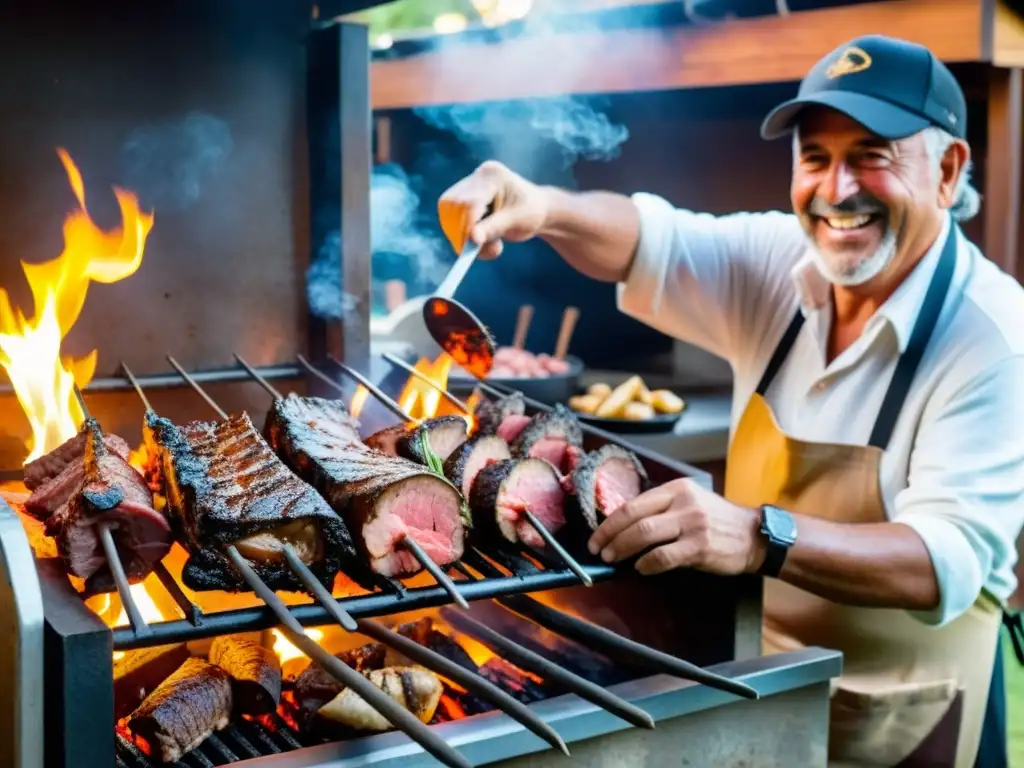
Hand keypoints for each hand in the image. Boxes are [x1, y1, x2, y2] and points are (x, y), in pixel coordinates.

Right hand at [437, 160, 549, 259]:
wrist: (536, 209)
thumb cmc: (531, 213)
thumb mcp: (516, 222)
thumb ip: (493, 228)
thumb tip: (472, 239)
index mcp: (493, 176)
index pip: (469, 203)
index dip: (467, 227)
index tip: (473, 248)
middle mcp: (478, 177)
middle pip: (452, 207)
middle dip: (462, 232)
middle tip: (479, 250)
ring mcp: (468, 185)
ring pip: (448, 214)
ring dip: (463, 236)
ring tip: (490, 243)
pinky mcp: (463, 197)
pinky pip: (451, 218)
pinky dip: (463, 234)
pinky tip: (483, 236)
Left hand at [586, 478, 766, 576]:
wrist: (754, 536)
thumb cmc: (717, 522)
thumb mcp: (690, 503)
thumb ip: (662, 510)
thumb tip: (624, 528)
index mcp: (677, 489)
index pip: (634, 503)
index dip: (610, 521)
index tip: (597, 535)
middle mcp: (683, 502)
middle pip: (635, 518)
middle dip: (610, 535)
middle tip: (597, 549)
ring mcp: (692, 523)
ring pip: (645, 534)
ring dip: (622, 548)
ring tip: (611, 558)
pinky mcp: (700, 546)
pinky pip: (664, 556)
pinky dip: (647, 564)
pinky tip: (640, 568)